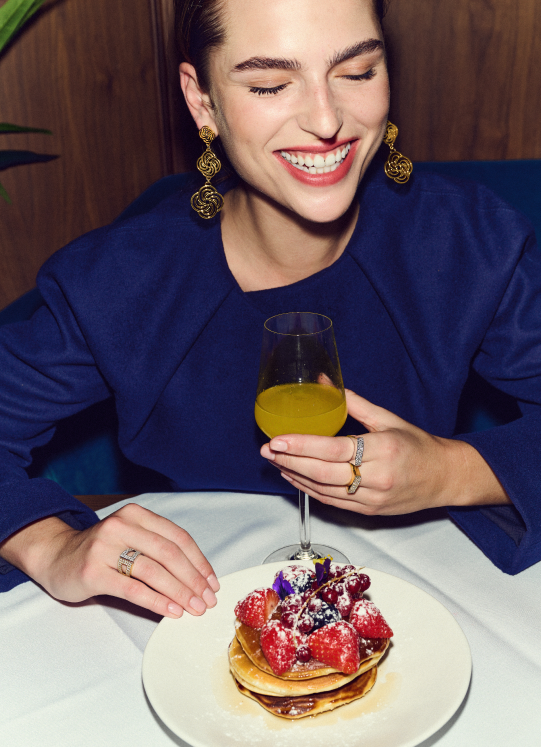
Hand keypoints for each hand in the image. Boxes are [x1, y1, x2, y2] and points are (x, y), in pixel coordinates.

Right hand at [0, 504, 219, 618]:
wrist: (55, 556)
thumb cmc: (100, 551)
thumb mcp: (130, 538)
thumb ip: (158, 548)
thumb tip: (197, 576)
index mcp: (136, 515)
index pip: (177, 537)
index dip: (199, 561)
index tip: (212, 582)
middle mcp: (121, 526)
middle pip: (169, 554)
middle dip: (193, 579)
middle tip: (207, 600)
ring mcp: (105, 547)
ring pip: (154, 571)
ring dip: (180, 592)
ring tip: (194, 608)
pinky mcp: (93, 571)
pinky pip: (133, 589)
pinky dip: (157, 601)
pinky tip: (171, 611)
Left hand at [260, 389, 508, 514]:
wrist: (445, 478)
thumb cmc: (417, 445)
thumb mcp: (388, 418)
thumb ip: (353, 402)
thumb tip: (323, 380)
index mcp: (383, 449)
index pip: (333, 449)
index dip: (302, 445)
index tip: (278, 440)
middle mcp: (377, 477)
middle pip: (323, 473)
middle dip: (290, 462)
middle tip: (267, 451)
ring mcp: (373, 498)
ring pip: (324, 490)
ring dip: (295, 477)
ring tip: (275, 462)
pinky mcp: (370, 511)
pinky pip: (332, 502)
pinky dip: (310, 490)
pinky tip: (294, 478)